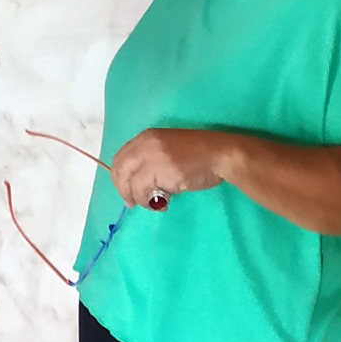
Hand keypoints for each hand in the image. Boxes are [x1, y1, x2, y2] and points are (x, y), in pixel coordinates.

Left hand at [110, 128, 231, 207]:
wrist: (221, 154)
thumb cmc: (198, 154)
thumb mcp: (166, 150)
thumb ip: (149, 161)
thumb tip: (135, 183)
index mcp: (146, 137)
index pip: (120, 158)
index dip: (119, 178)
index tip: (126, 191)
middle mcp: (145, 144)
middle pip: (121, 171)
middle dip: (124, 191)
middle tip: (133, 203)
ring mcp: (153, 157)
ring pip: (132, 185)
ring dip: (141, 199)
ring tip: (155, 204)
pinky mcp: (162, 171)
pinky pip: (146, 192)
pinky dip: (152, 202)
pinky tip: (164, 203)